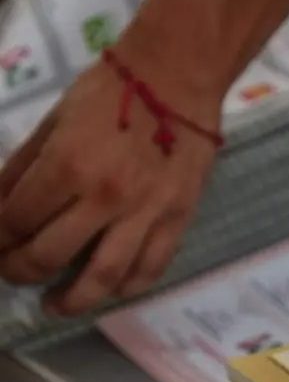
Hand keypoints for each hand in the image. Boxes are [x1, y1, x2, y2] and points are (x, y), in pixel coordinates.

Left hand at [0, 44, 222, 315]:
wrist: (178, 78)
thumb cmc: (111, 91)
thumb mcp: (54, 122)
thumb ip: (23, 168)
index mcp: (67, 166)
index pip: (15, 222)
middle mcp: (105, 198)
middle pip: (49, 257)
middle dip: (19, 271)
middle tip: (13, 271)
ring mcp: (145, 212)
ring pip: (103, 278)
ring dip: (71, 300)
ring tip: (56, 303)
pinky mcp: (177, 219)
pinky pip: (150, 268)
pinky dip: (125, 287)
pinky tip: (108, 290)